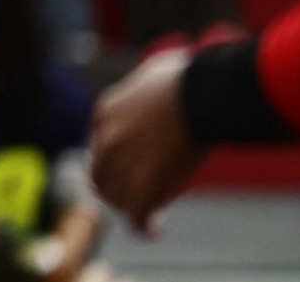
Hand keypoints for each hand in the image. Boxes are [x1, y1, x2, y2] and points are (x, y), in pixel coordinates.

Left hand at [92, 49, 208, 235]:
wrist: (200, 95)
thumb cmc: (187, 78)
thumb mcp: (157, 71)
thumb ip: (154, 81)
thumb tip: (171, 69)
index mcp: (106, 111)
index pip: (100, 143)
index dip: (115, 157)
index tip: (130, 165)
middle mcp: (106, 139)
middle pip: (99, 173)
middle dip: (113, 186)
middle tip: (132, 195)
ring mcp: (121, 165)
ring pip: (115, 196)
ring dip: (129, 206)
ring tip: (146, 214)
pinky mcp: (142, 187)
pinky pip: (136, 215)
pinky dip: (143, 225)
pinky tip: (155, 229)